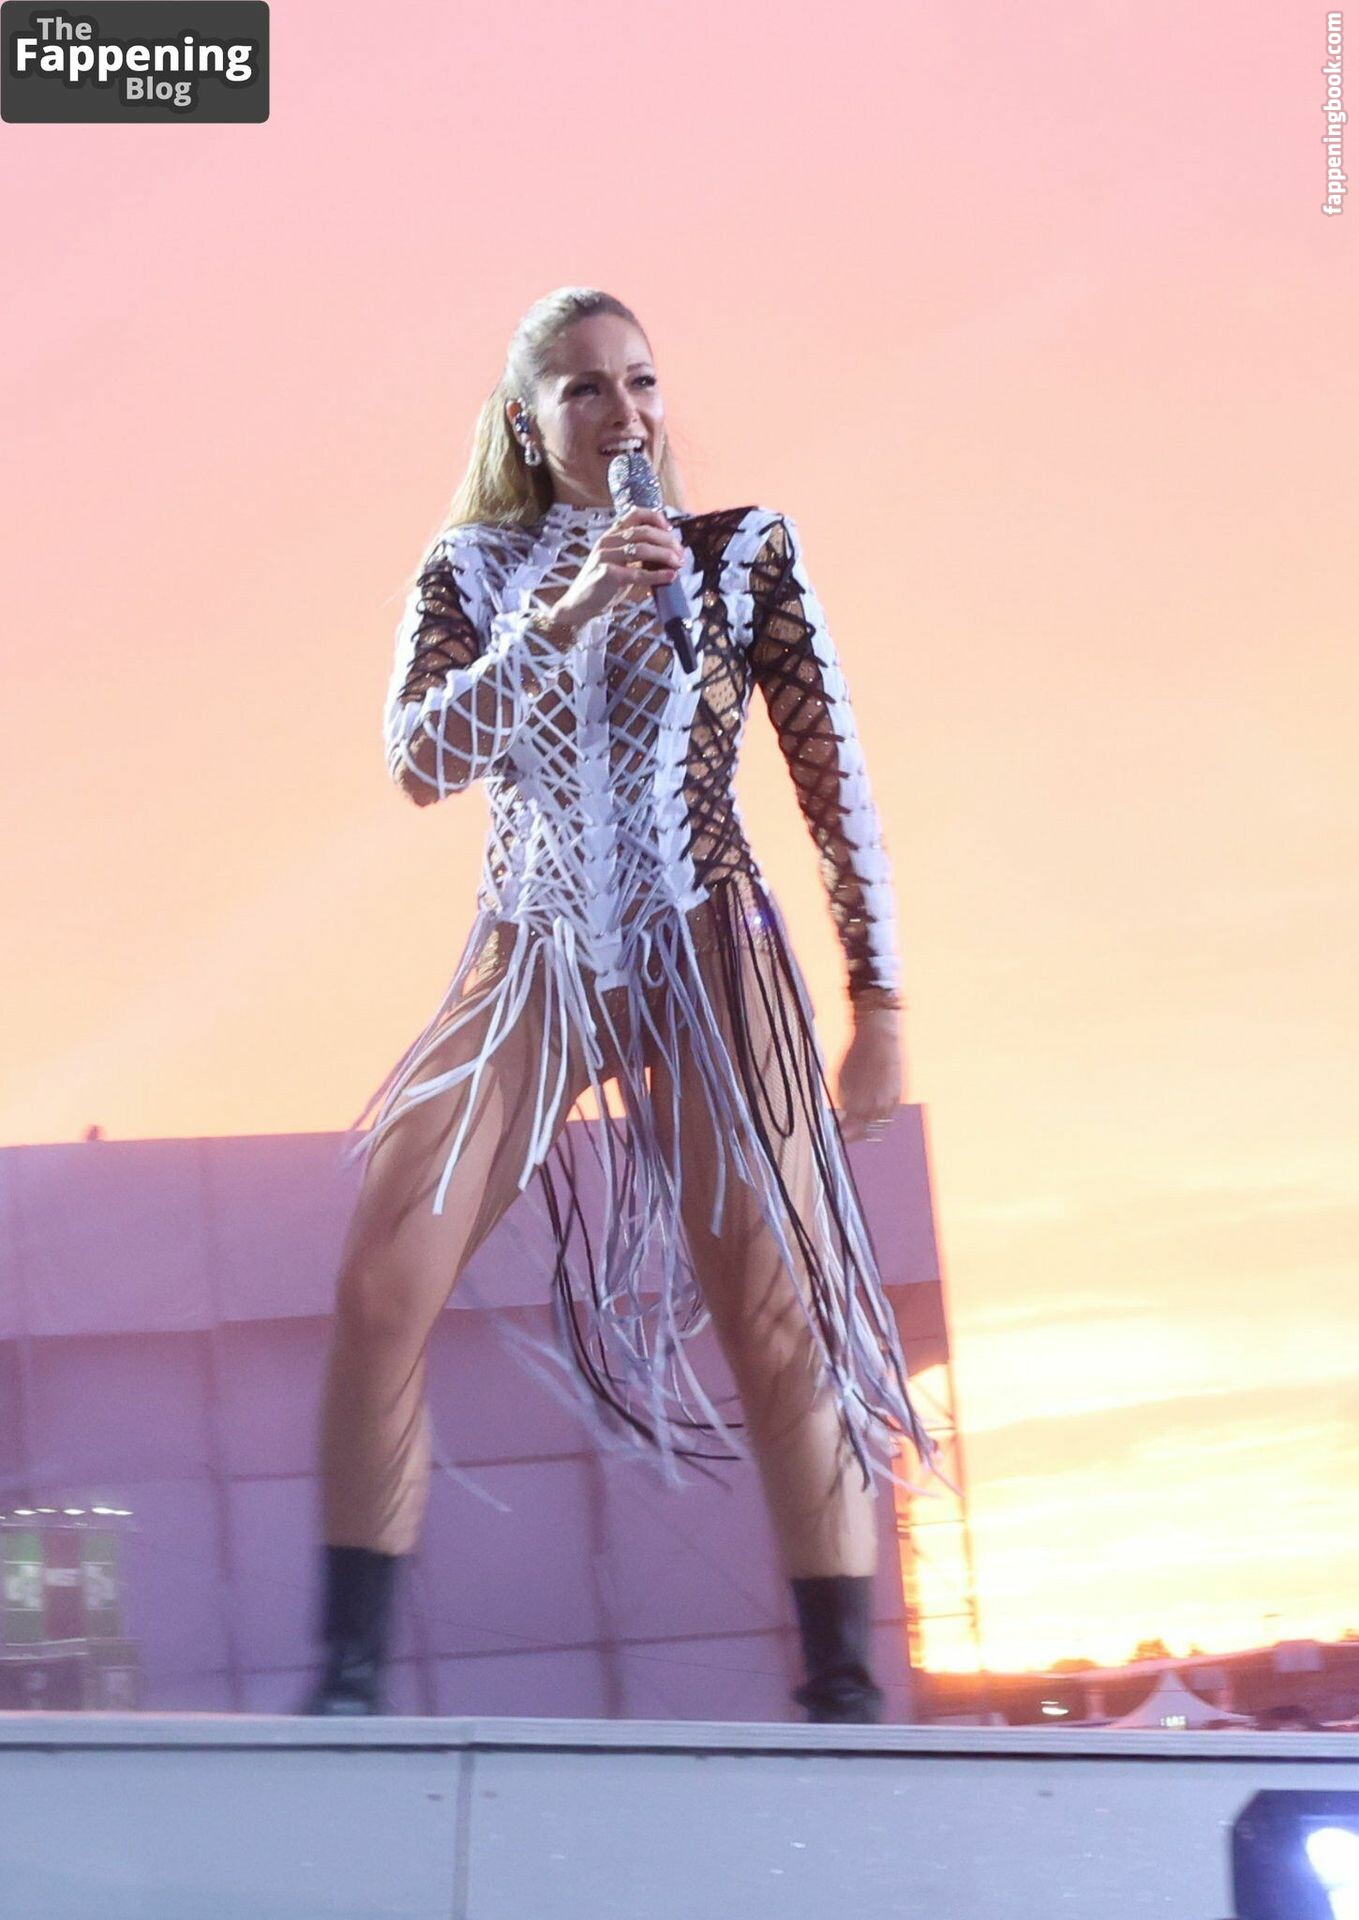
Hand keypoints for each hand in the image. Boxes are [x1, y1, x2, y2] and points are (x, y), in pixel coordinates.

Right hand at [555, 506, 684, 625]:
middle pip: (643, 532)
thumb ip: (636, 553)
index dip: (655, 518)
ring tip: (678, 563)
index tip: (670, 529)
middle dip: (667, 541)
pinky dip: (657, 575)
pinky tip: (670, 577)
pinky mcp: (607, 575)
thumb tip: (667, 552)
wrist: (579, 604)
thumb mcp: (619, 562)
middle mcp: (608, 541)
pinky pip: (637, 573)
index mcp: (611, 534)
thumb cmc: (603, 584)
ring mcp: (606, 557)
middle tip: (681, 553)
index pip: (635, 514)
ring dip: (664, 555)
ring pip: (642, 549)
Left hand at [833, 1011, 903, 1142]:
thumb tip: (842, 1117)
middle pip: (866, 1132)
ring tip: (857, 1117)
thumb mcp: (841, 1081)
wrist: (879, 1035)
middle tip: (845, 1128)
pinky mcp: (901, 1096)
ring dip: (868, 1124)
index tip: (835, 1134)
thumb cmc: (856, 1055)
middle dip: (854, 1131)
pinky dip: (880, 1112)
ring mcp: (893, 1103)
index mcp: (861, 1106)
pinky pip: (890, 1112)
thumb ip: (842, 1103)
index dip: (841, 1135)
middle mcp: (879, 1109)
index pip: (849, 1133)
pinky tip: (872, 1105)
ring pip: (879, 1124)